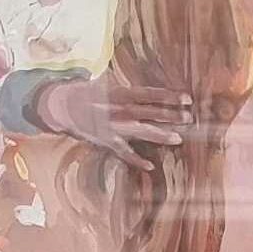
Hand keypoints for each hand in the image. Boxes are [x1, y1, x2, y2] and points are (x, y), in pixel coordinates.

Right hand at [37, 74, 195, 169]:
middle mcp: (119, 110)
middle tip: (189, 118)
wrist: (63, 105)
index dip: (169, 96)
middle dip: (170, 116)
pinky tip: (150, 166)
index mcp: (121, 93)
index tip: (187, 99)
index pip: (150, 94)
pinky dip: (136, 160)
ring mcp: (113, 127)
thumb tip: (153, 91)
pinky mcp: (107, 141)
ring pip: (140, 131)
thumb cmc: (91, 93)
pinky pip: (123, 152)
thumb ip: (131, 91)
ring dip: (160, 135)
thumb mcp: (109, 84)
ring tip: (178, 139)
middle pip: (149, 113)